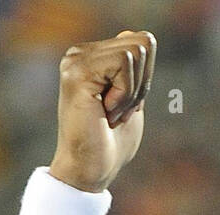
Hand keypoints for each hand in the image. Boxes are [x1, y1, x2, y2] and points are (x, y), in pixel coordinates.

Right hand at [49, 30, 155, 192]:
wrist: (90, 171)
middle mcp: (79, 53)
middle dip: (140, 84)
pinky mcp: (78, 72)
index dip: (144, 79)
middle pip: (141, 43)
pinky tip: (105, 112)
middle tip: (117, 112)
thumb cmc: (110, 143)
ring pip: (134, 52)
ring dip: (131, 92)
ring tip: (110, 114)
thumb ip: (136, 70)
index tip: (123, 107)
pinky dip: (125, 94)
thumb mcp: (131, 98)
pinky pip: (124, 63)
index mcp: (91, 57)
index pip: (140, 42)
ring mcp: (75, 60)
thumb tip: (141, 38)